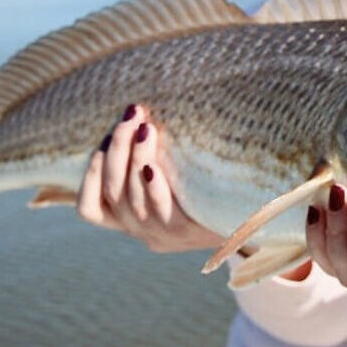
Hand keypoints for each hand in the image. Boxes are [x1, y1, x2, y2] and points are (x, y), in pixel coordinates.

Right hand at [77, 104, 224, 252]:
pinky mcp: (187, 232)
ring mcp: (163, 235)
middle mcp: (143, 231)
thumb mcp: (177, 177)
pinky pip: (160, 210)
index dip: (90, 176)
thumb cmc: (211, 187)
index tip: (102, 142)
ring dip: (134, 158)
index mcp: (133, 221)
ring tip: (145, 126)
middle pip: (113, 192)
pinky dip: (152, 186)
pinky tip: (152, 165)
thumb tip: (139, 111)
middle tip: (131, 115)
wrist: (257, 218)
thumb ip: (153, 157)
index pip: (90, 209)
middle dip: (117, 148)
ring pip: (132, 199)